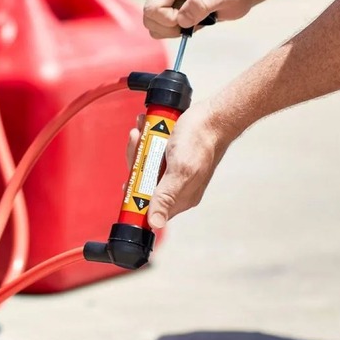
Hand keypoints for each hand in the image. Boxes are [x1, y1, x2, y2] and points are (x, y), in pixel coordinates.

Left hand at [125, 101, 234, 227]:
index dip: (134, 195)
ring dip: (139, 147)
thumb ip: (166, 196)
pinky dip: (145, 140)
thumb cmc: (199, 141)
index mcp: (181, 198)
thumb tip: (155, 224)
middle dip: (135, 162)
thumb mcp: (181, 171)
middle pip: (143, 184)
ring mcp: (172, 170)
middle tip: (137, 142)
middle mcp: (176, 187)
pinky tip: (144, 128)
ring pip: (144, 165)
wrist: (213, 116)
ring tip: (140, 131)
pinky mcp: (169, 156)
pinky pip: (150, 152)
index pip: (149, 207)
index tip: (126, 181)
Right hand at [144, 0, 254, 37]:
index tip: (192, 20)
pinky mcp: (161, 1)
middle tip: (194, 22)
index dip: (170, 21)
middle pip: (149, 17)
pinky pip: (156, 25)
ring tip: (194, 19)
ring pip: (151, 24)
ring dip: (172, 30)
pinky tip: (189, 19)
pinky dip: (172, 29)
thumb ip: (203, 4)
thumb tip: (182, 19)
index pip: (154, 9)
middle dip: (171, 27)